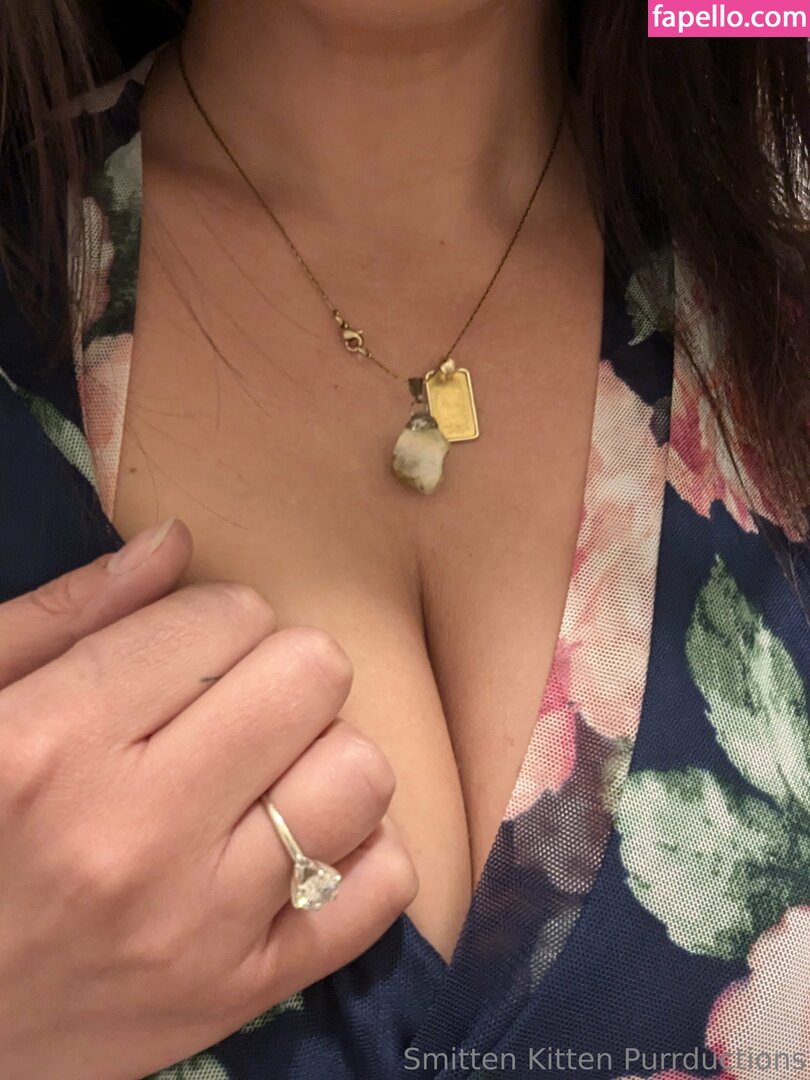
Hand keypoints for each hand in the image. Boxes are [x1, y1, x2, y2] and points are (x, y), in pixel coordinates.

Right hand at [0, 520, 415, 1079]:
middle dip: (279, 672)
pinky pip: (380, 888)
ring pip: (361, 775)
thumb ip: (66, 618)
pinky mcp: (244, 993)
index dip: (215, 621)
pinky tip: (299, 842)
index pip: (229, 616)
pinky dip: (358, 849)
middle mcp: (133, 837)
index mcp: (52, 746)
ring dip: (323, 757)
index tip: (186, 654)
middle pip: (312, 676)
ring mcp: (200, 927)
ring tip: (266, 775)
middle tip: (233, 706)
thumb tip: (179, 540)